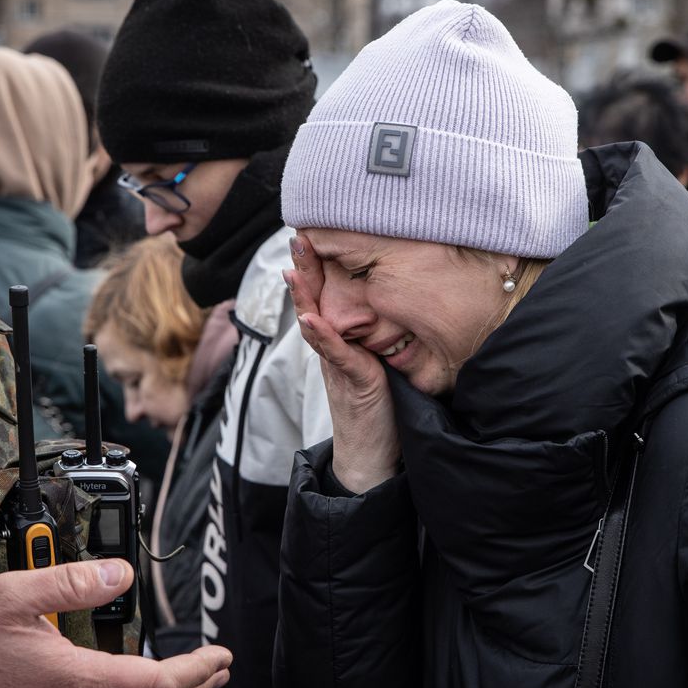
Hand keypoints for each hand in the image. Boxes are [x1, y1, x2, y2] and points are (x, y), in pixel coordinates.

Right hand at [285, 232, 400, 492]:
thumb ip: (378, 334)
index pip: (325, 295)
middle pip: (313, 302)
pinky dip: (322, 336)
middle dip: (304, 269)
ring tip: (295, 270)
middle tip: (298, 236)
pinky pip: (334, 355)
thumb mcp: (380, 359)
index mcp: (340, 339)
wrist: (374, 453)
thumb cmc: (381, 405)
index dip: (317, 267)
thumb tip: (393, 301)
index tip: (312, 234)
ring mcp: (337, 364)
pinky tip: (312, 320)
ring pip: (315, 323)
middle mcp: (333, 347)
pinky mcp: (351, 381)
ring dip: (303, 296)